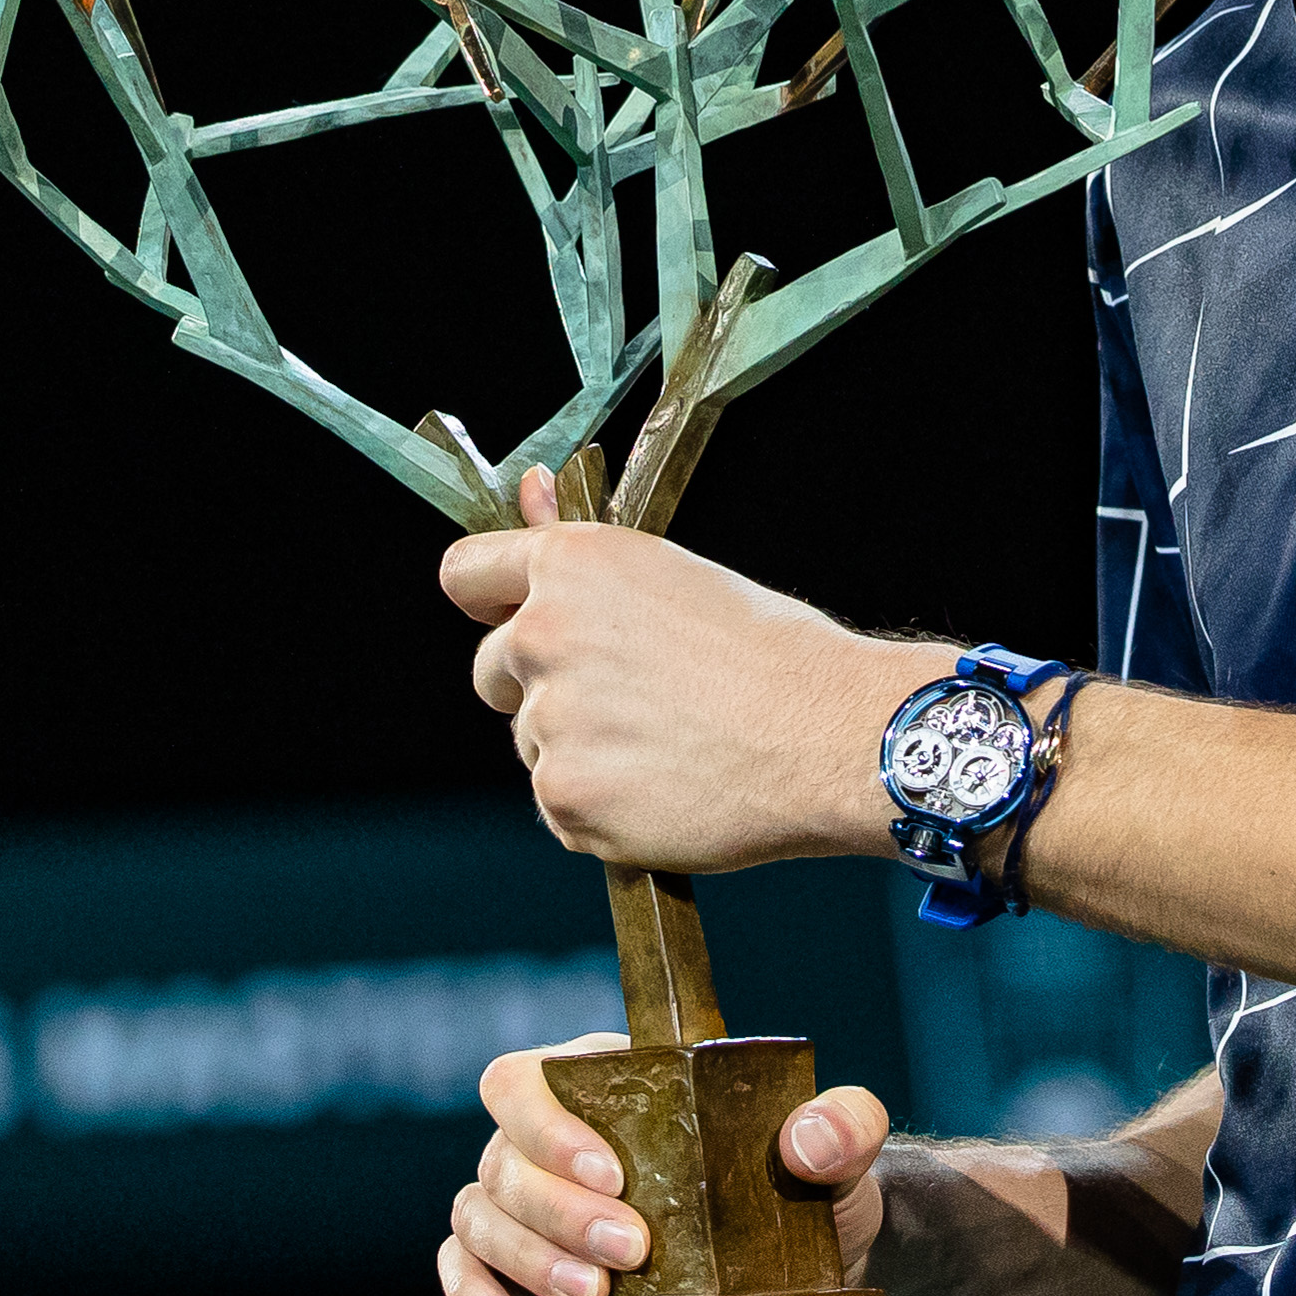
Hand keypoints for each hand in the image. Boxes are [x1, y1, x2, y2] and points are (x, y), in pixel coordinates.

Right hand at [436, 1030, 898, 1295]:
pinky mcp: (524, 1267)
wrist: (808, 1262)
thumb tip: (810, 1137)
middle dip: (558, 1211)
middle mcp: (550, 1138)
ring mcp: (528, 1203)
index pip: (527, 1079)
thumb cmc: (808, 1185)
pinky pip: (463, 1269)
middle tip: (630, 1252)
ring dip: (528, 1260)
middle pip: (503, 1159)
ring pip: (480, 1216)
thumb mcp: (841, 1149)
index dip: (550, 1126)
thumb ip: (843, 1124)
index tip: (612, 1176)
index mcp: (608, 1081)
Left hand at [442, 470, 938, 873]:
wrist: (829, 737)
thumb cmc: (773, 652)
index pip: (465, 573)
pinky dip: (602, 809)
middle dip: (539, 686)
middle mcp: (542, 636)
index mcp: (571, 566)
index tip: (510, 618)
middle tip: (628, 699)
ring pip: (533, 742)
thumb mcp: (676, 577)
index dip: (489, 599)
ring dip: (581, 750)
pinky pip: (561, 805)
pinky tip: (669, 788)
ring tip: (671, 746)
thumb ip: (586, 558)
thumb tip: (530, 486)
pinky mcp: (565, 798)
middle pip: (490, 669)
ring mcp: (549, 723)